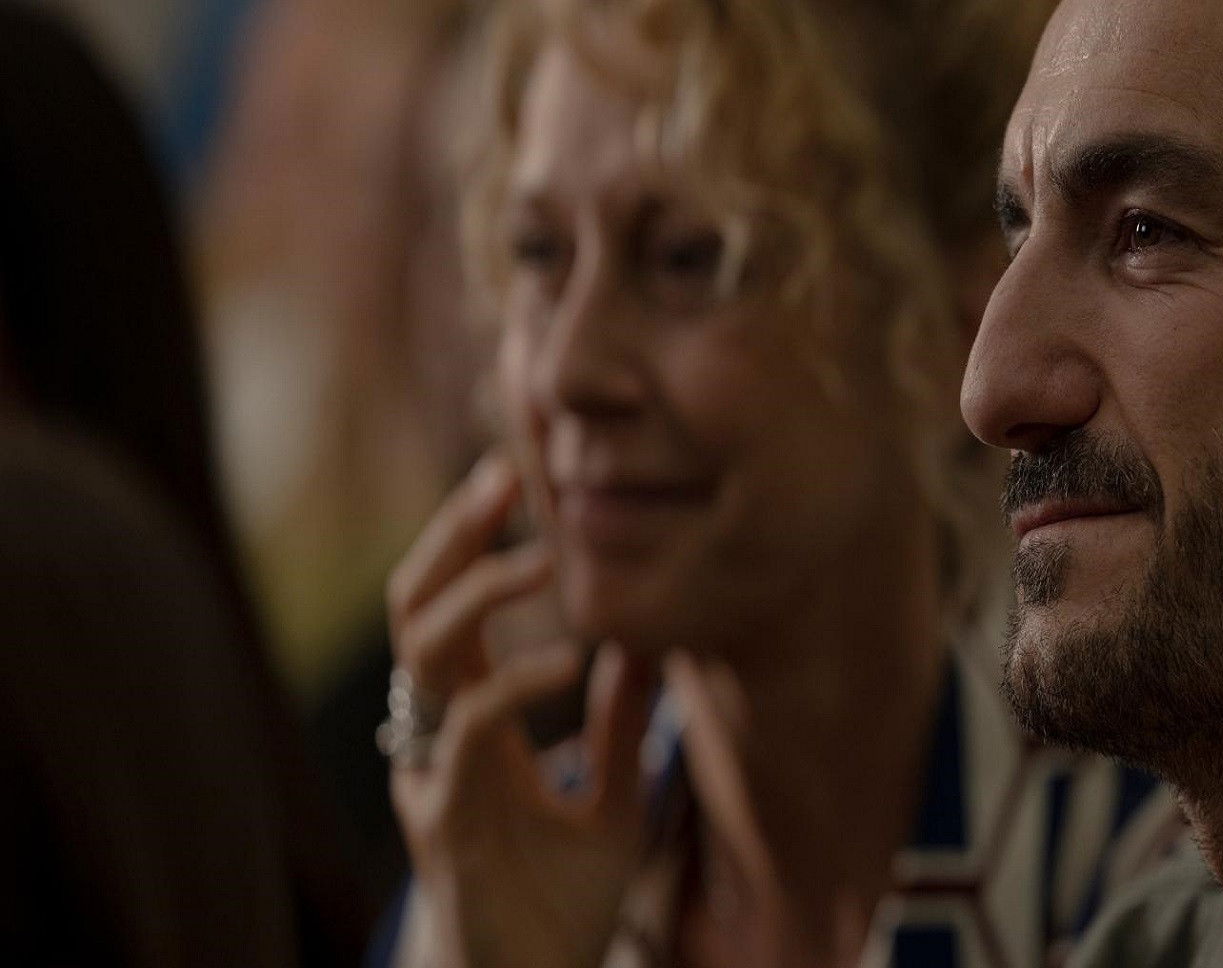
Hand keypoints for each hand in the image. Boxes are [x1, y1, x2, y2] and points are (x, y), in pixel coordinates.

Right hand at [388, 453, 652, 967]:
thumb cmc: (561, 907)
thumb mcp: (613, 799)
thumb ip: (619, 726)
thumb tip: (646, 644)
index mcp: (472, 726)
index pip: (450, 611)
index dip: (471, 542)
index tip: (516, 479)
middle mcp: (438, 739)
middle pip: (416, 611)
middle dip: (455, 536)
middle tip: (506, 474)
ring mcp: (434, 776)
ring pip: (423, 657)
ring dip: (479, 594)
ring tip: (544, 554)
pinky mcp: (448, 822)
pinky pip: (467, 734)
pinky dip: (518, 685)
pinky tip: (575, 659)